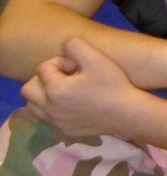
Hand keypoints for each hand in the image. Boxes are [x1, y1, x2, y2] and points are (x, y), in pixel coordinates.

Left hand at [21, 35, 140, 135]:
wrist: (128, 113)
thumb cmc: (112, 84)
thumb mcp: (96, 57)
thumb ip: (74, 45)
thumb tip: (64, 47)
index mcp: (55, 90)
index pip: (43, 68)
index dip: (61, 62)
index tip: (79, 66)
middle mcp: (50, 108)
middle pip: (28, 89)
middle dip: (43, 78)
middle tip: (64, 77)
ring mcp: (56, 122)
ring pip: (33, 106)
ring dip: (43, 95)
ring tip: (63, 90)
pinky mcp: (64, 130)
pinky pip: (47, 118)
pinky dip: (52, 109)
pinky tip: (72, 104)